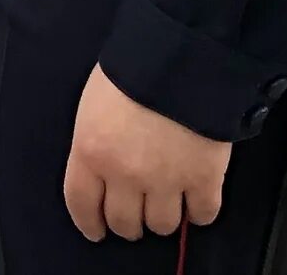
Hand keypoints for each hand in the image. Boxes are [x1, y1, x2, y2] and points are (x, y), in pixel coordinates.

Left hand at [64, 66, 229, 242]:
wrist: (180, 55)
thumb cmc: (132, 68)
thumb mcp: (93, 104)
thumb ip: (94, 142)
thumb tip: (100, 168)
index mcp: (90, 151)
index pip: (81, 204)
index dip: (89, 223)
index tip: (96, 230)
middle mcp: (125, 174)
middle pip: (124, 223)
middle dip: (128, 223)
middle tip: (135, 214)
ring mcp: (167, 180)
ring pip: (163, 226)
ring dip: (164, 218)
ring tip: (167, 202)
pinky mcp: (205, 179)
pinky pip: (203, 215)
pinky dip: (200, 213)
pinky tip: (196, 200)